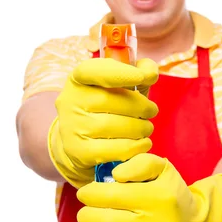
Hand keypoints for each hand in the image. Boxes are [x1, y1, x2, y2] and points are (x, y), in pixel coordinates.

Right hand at [48, 58, 158, 187]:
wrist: (78, 144)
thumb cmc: (105, 109)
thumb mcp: (117, 86)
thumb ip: (137, 73)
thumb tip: (150, 72)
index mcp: (78, 79)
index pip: (91, 70)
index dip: (118, 72)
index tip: (142, 76)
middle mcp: (70, 101)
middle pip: (111, 100)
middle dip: (140, 106)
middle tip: (152, 111)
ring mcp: (72, 127)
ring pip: (114, 126)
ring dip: (140, 128)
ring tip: (147, 128)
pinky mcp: (79, 151)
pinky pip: (114, 149)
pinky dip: (135, 147)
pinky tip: (143, 143)